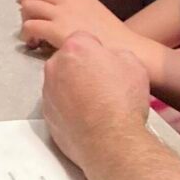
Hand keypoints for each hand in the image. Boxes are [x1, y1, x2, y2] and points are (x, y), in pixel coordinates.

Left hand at [18, 0, 152, 70]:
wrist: (127, 49)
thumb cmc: (115, 40)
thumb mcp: (95, 18)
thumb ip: (77, 14)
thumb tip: (60, 18)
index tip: (29, 9)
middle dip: (26, 8)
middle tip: (28, 23)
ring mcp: (61, 12)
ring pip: (28, 8)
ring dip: (25, 21)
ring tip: (31, 36)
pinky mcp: (56, 28)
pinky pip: (31, 26)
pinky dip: (27, 34)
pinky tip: (33, 44)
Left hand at [41, 32, 150, 174]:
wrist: (111, 142)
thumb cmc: (123, 100)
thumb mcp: (134, 65)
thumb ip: (116, 54)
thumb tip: (109, 57)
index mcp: (75, 47)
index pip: (83, 38)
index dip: (96, 50)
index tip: (106, 64)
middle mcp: (55, 66)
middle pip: (67, 59)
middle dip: (80, 67)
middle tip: (100, 83)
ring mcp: (47, 91)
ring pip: (60, 82)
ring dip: (72, 87)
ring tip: (93, 104)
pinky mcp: (45, 114)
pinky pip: (57, 104)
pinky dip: (67, 108)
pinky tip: (84, 118)